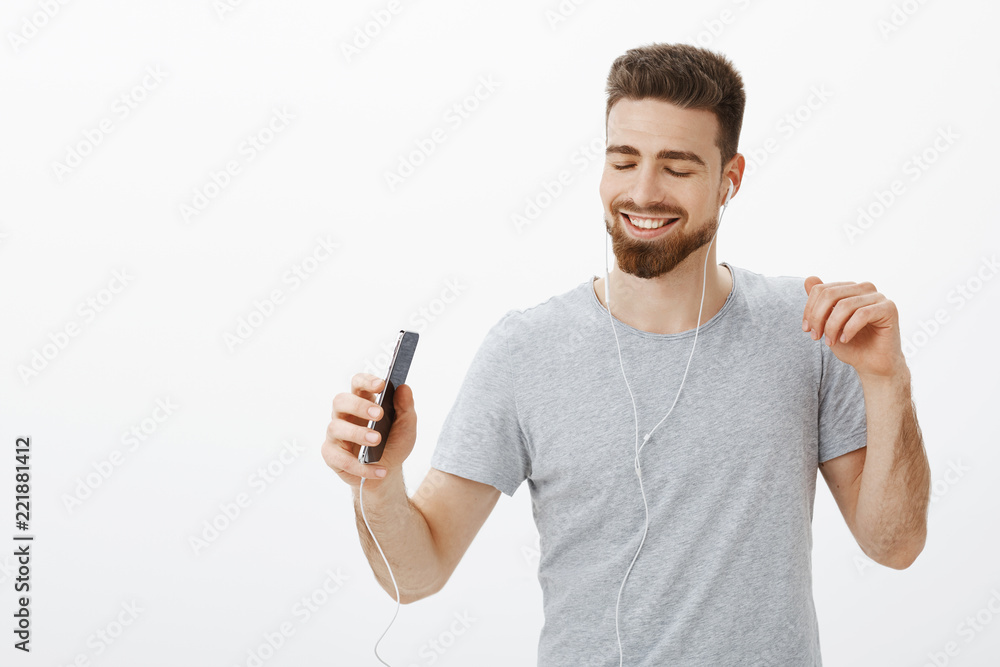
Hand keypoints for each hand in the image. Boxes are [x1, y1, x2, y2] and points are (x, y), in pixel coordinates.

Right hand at [320, 372, 417, 489]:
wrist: (389, 472)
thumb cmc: (393, 443)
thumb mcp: (406, 427)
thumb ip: (406, 408)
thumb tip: (404, 388)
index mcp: (363, 402)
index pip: (357, 383)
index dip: (366, 381)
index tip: (380, 385)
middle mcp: (345, 415)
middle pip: (341, 401)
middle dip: (358, 406)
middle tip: (379, 414)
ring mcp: (336, 434)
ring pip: (336, 427)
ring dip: (357, 434)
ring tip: (377, 441)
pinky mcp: (332, 455)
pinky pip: (341, 459)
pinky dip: (361, 466)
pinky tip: (379, 470)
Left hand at [802, 276, 907, 379]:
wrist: (872, 364)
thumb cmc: (852, 344)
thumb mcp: (828, 323)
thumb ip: (820, 302)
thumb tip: (809, 278)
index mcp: (849, 289)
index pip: (821, 289)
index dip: (809, 310)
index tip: (806, 329)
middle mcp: (864, 288)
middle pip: (830, 294)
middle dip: (817, 317)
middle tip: (816, 337)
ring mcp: (878, 296)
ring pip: (844, 305)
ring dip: (832, 327)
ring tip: (830, 341)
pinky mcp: (889, 308)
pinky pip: (862, 314)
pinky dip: (849, 329)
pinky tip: (845, 339)